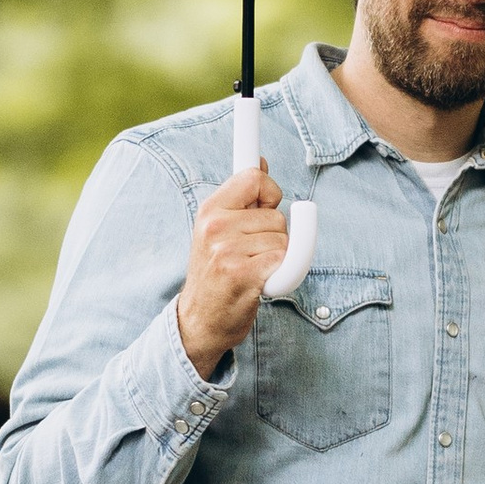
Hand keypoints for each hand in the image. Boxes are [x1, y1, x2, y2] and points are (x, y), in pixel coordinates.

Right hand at [176, 162, 293, 374]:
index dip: (269, 188)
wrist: (199, 321)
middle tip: (251, 254)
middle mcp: (216, 226)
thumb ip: (239, 199)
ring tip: (252, 269)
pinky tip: (262, 283)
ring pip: (283, 239)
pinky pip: (286, 260)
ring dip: (277, 257)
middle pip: (277, 215)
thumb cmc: (215, 274)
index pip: (252, 177)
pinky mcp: (243, 275)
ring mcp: (228, 251)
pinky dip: (283, 273)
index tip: (271, 196)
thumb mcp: (216, 230)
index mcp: (210, 210)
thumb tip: (259, 162)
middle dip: (274, 235)